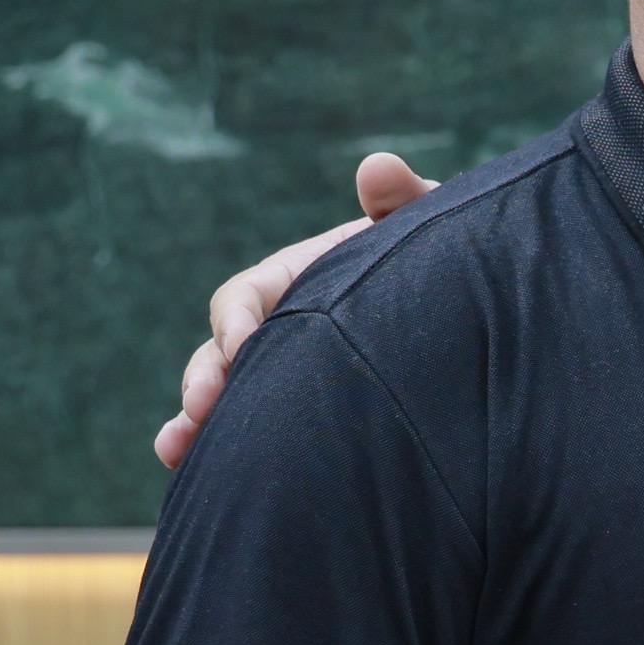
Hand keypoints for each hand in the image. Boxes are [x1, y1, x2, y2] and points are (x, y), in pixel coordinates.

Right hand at [153, 152, 437, 466]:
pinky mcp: (299, 410)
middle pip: (221, 352)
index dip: (237, 319)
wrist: (468, 316)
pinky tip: (199, 476)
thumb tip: (377, 168)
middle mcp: (280, 327)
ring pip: (226, 397)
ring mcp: (284, 371)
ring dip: (194, 423)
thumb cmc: (440, 264)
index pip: (246, 295)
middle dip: (204, 380)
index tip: (243, 346)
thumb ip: (404, 200)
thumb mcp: (426, 227)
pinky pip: (251, 431)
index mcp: (298, 279)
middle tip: (198, 410)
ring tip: (175, 450)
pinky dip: (222, 451)